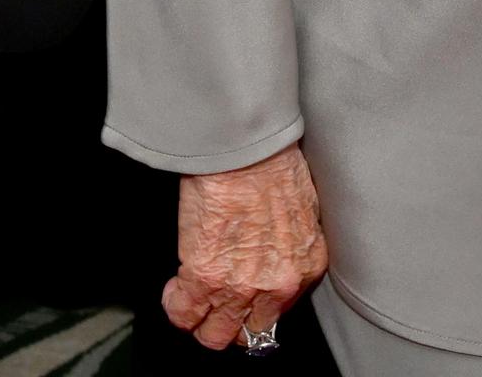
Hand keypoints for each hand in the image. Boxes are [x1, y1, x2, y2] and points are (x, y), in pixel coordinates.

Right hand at [163, 143, 328, 349]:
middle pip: (250, 334)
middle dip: (231, 320)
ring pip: (216, 336)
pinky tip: (176, 288)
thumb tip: (270, 248)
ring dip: (202, 320)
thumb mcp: (299, 207)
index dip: (256, 303)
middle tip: (217, 302)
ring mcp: (241, 287)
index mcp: (305, 266)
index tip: (244, 294)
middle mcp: (278, 286)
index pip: (281, 311)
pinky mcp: (205, 278)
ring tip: (193, 300)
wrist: (244, 145)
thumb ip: (289, 242)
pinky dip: (176, 305)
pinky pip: (184, 314)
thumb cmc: (271, 160)